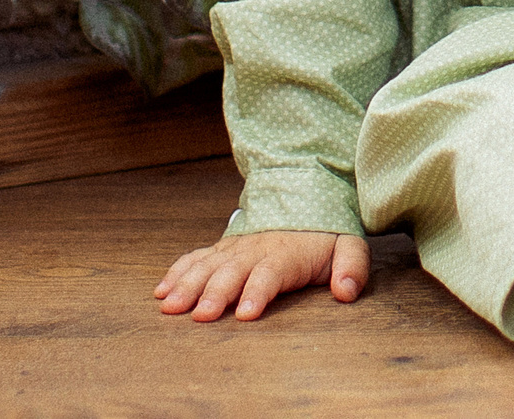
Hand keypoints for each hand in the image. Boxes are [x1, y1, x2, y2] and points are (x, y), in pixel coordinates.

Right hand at [156, 229, 370, 320]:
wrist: (306, 199)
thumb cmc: (327, 236)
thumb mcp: (350, 246)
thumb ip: (351, 268)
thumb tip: (346, 292)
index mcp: (287, 253)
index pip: (270, 273)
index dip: (257, 293)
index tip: (245, 315)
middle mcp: (256, 249)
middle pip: (232, 271)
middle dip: (215, 293)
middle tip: (200, 316)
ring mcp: (236, 248)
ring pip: (208, 265)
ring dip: (188, 285)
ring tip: (170, 307)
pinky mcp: (223, 249)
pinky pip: (196, 258)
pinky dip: (178, 272)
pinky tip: (162, 291)